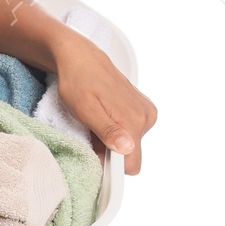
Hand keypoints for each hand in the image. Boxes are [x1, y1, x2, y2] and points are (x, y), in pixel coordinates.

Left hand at [50, 32, 156, 173]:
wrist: (81, 58)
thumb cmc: (78, 82)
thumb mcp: (85, 109)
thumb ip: (107, 130)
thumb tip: (127, 148)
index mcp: (133, 121)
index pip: (131, 165)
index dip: (111, 167)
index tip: (95, 156)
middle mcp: (146, 118)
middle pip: (129, 155)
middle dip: (109, 151)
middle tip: (91, 133)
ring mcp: (146, 113)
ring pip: (129, 144)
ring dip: (111, 140)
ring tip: (96, 121)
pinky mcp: (144, 110)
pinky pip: (131, 132)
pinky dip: (116, 130)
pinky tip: (105, 116)